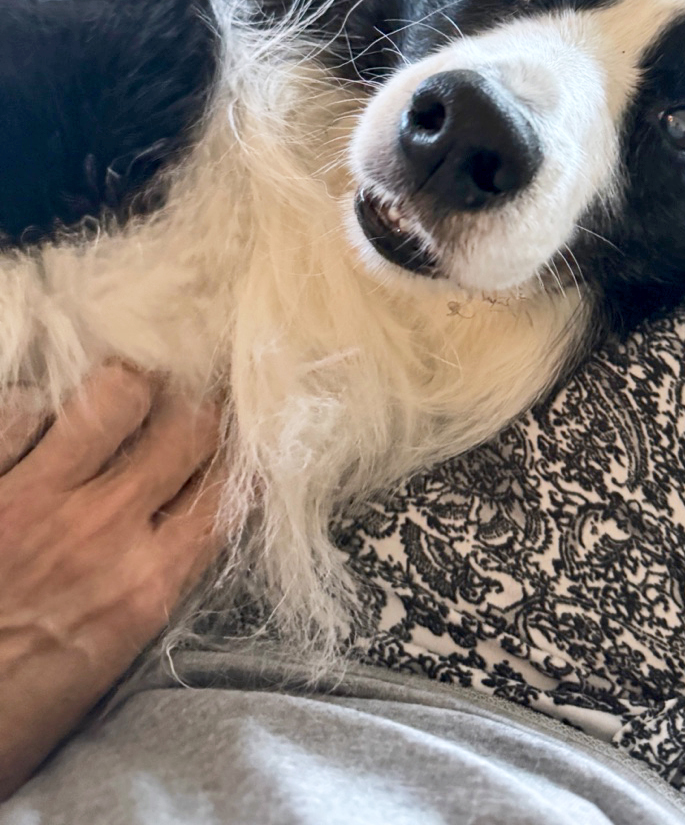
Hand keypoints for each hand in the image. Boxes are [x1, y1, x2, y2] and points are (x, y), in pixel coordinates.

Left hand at [0, 364, 223, 801]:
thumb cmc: (5, 717)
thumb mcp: (102, 666)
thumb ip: (145, 593)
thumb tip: (175, 537)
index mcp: (145, 587)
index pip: (228, 492)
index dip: (238, 458)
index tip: (233, 447)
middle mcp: (104, 528)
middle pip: (191, 426)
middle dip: (197, 409)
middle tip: (180, 410)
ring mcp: (35, 496)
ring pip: (116, 392)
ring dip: (121, 394)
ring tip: (108, 406)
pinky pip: (20, 408)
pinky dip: (33, 412)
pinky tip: (33, 429)